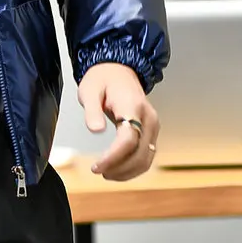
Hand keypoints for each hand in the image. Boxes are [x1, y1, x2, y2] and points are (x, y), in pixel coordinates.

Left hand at [78, 62, 159, 180]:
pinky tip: (118, 169)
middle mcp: (148, 117)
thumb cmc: (102, 78)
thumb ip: (92, 110)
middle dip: (120, 168)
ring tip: (107, 173)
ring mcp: (152, 125)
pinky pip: (147, 154)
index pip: (128, 140)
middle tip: (99, 171)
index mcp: (132, 106)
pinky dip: (134, 166)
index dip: (114, 157)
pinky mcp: (151, 130)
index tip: (97, 166)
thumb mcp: (89, 89)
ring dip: (128, 171)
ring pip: (147, 158)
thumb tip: (95, 130)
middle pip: (141, 153)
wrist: (117, 69)